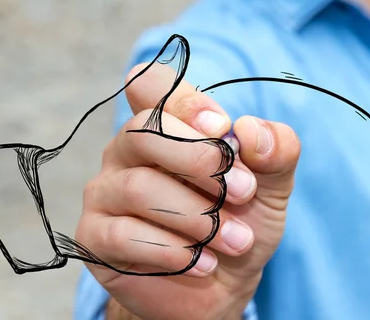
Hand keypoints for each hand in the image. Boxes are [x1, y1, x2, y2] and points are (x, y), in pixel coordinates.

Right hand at [75, 62, 300, 319]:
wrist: (220, 286)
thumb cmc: (240, 222)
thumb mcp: (271, 186)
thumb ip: (275, 151)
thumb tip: (252, 132)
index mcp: (165, 125)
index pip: (150, 84)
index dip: (186, 100)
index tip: (224, 130)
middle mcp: (127, 150)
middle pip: (144, 131)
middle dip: (200, 161)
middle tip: (244, 192)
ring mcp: (104, 192)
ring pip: (139, 187)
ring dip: (198, 217)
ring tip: (236, 241)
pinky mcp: (94, 236)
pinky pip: (123, 234)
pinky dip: (174, 251)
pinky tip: (203, 264)